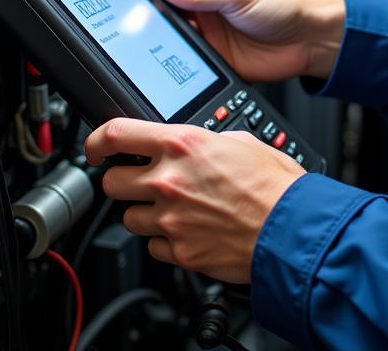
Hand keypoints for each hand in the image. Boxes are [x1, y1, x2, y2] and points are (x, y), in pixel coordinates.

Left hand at [85, 117, 303, 283]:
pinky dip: (165, 240)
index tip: (96, 148)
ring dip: (145, 213)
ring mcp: (171, 218)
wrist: (292, 228)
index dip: (96, 141)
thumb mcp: (240, 140)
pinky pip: (153, 246)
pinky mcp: (179, 251)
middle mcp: (169, 180)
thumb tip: (190, 145)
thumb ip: (203, 141)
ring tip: (174, 209)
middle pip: (112, 182)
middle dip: (124, 181)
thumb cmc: (274, 185)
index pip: (116, 135)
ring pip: (128, 217)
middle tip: (142, 182)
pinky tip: (188, 230)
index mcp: (181, 144)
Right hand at [141, 0, 344, 81]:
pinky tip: (165, 56)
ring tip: (146, 36)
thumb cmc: (283, 6)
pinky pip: (183, 55)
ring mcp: (205, 29)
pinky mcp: (209, 55)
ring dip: (158, 34)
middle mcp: (202, 1)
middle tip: (132, 16)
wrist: (307, 41)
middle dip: (148, 8)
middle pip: (163, 3)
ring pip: (169, 30)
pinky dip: (171, 57)